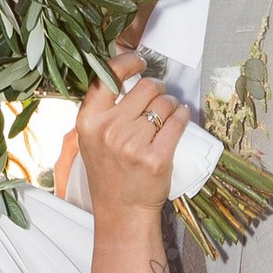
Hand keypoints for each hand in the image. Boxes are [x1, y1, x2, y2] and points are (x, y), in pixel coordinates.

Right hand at [69, 49, 188, 221]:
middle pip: (146, 87)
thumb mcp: (91, 138)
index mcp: (88, 121)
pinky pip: (178, 122)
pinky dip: (183, 115)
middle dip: (158, 88)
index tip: (139, 62)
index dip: (128, 62)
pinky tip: (181, 117)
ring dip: (171, 104)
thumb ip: (101, 110)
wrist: (122, 211)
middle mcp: (108, 130)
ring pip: (164, 103)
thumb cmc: (109, 173)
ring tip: (168, 114)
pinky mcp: (156, 158)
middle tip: (158, 98)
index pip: (108, 75)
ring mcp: (132, 145)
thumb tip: (124, 75)